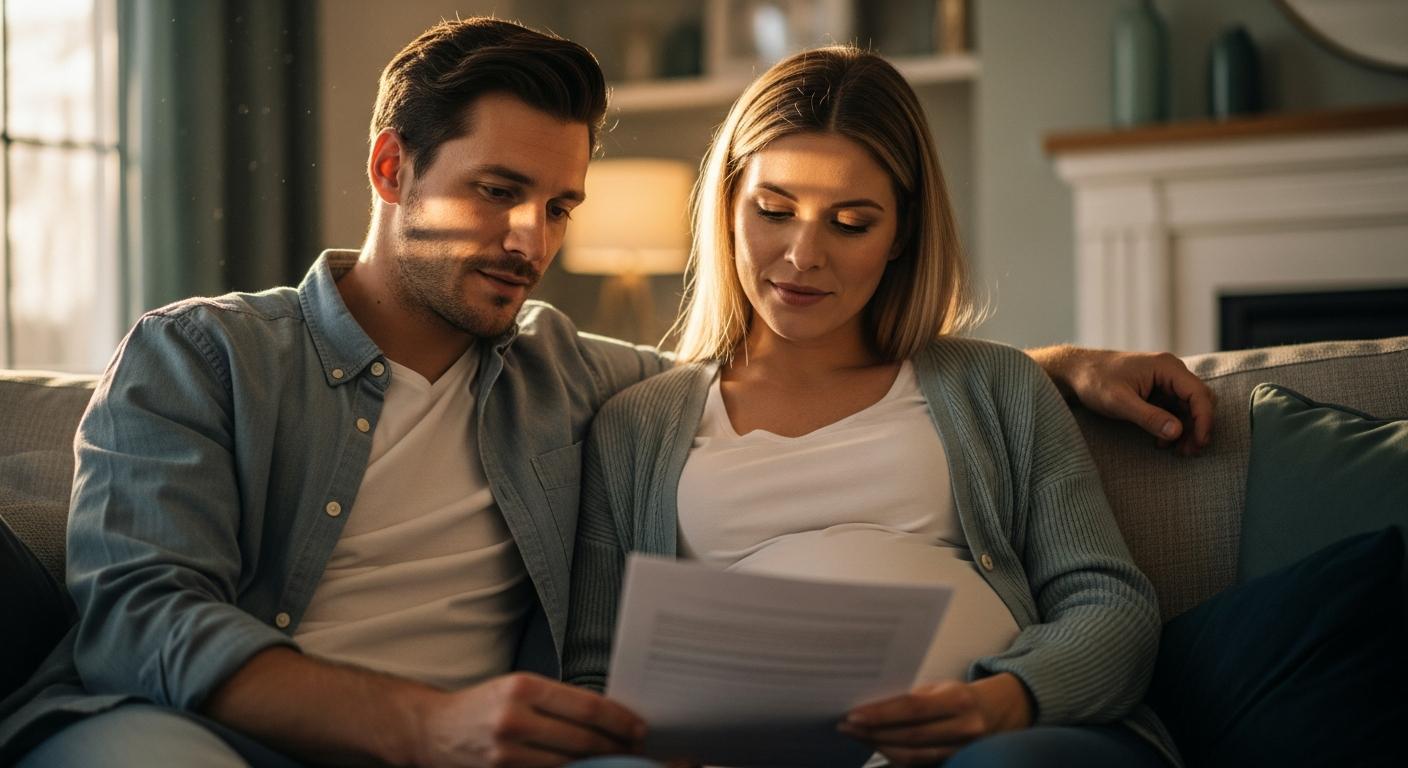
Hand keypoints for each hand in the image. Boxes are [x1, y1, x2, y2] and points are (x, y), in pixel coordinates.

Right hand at [418, 672, 646, 767]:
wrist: (434, 729)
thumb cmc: (484, 704)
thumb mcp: (517, 687)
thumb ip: (557, 700)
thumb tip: (607, 715)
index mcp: (523, 687)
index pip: (586, 705)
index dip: (618, 719)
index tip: (638, 726)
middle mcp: (515, 718)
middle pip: (582, 737)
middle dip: (616, 744)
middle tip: (636, 746)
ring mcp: (507, 751)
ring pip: (570, 761)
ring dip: (600, 762)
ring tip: (618, 758)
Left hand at [838, 674, 1032, 765]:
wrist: (998, 712)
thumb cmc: (959, 695)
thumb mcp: (939, 687)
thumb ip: (911, 696)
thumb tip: (870, 704)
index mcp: (958, 700)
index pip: (912, 709)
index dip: (881, 714)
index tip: (853, 714)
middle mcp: (963, 728)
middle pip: (909, 736)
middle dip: (873, 732)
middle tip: (846, 726)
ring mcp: (961, 750)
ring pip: (912, 755)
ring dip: (879, 746)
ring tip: (856, 735)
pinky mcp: (955, 762)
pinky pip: (918, 763)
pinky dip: (893, 755)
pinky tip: (875, 745)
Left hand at [1031, 345, 1214, 455]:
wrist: (1076, 373)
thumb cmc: (1095, 381)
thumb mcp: (1119, 402)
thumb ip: (1148, 417)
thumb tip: (1177, 432)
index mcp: (1167, 367)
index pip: (1199, 394)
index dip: (1205, 420)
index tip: (1199, 443)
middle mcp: (1170, 372)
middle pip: (1199, 401)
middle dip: (1198, 428)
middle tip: (1188, 452)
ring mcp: (1164, 382)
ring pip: (1189, 409)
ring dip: (1186, 431)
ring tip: (1176, 451)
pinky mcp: (1157, 392)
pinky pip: (1175, 411)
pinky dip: (1173, 428)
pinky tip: (1161, 442)